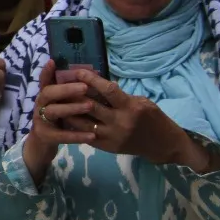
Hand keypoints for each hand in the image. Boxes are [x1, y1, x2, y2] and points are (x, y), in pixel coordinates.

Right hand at [21, 60, 98, 184]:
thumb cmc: (56, 121)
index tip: (53, 61)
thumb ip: (67, 94)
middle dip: (66, 89)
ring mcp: (41, 121)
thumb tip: (86, 77)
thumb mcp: (59, 105)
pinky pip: (61, 136)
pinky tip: (92, 136)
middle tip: (85, 87)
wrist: (41, 146)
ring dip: (72, 108)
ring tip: (90, 106)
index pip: (45, 81)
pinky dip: (77, 136)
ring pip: (54, 111)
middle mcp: (40, 105)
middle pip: (48, 93)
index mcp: (45, 96)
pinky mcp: (46, 136)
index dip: (47, 72)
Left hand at [73, 69, 218, 170]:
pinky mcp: (108, 148)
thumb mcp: (141, 101)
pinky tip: (66, 118)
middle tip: (60, 85)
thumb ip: (119, 95)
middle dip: (74, 95)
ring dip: (70, 112)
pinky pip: (87, 136)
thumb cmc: (153, 118)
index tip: (78, 71)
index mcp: (130, 108)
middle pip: (91, 107)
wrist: (162, 144)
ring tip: (58, 102)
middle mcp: (120, 123)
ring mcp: (113, 137)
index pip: (107, 90)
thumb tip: (97, 84)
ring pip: (84, 123)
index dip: (91, 80)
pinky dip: (76, 127)